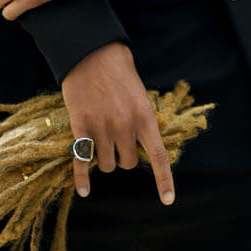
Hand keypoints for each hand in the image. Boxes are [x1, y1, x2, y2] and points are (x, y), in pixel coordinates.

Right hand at [62, 42, 174, 205]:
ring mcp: (102, 128)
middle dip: (124, 156)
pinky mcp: (81, 127)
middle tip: (118, 141)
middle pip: (128, 163)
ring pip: (106, 164)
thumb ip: (141, 117)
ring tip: (100, 140)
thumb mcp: (139, 91)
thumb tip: (141, 142)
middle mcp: (125, 126)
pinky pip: (82, 161)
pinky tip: (84, 190)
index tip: (168, 200)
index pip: (158, 156)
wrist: (90, 50)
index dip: (164, 181)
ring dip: (104, 158)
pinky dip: (82, 178)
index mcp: (144, 116)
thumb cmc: (117, 67)